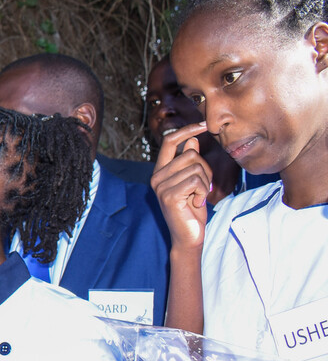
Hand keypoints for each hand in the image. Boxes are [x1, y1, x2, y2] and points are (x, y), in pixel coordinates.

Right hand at [150, 121, 210, 251]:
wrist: (189, 236)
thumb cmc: (192, 210)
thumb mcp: (194, 182)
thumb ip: (190, 162)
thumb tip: (192, 140)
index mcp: (160, 171)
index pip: (169, 141)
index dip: (186, 130)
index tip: (203, 124)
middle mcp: (156, 177)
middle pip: (190, 154)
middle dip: (205, 170)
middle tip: (202, 188)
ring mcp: (161, 186)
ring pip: (196, 167)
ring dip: (205, 183)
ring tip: (198, 197)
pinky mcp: (169, 196)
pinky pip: (196, 181)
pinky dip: (202, 192)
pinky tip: (196, 203)